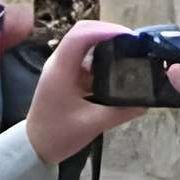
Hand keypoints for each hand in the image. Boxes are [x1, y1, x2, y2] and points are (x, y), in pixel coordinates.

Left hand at [20, 18, 142, 167]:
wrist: (33, 149)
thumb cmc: (57, 136)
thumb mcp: (91, 125)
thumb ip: (120, 112)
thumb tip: (146, 102)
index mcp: (60, 70)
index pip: (80, 36)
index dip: (105, 30)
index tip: (129, 37)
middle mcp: (58, 63)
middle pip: (82, 32)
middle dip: (107, 31)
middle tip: (131, 42)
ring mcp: (60, 68)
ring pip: (83, 43)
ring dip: (104, 43)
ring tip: (127, 52)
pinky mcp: (64, 75)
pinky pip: (83, 57)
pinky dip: (100, 57)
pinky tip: (115, 68)